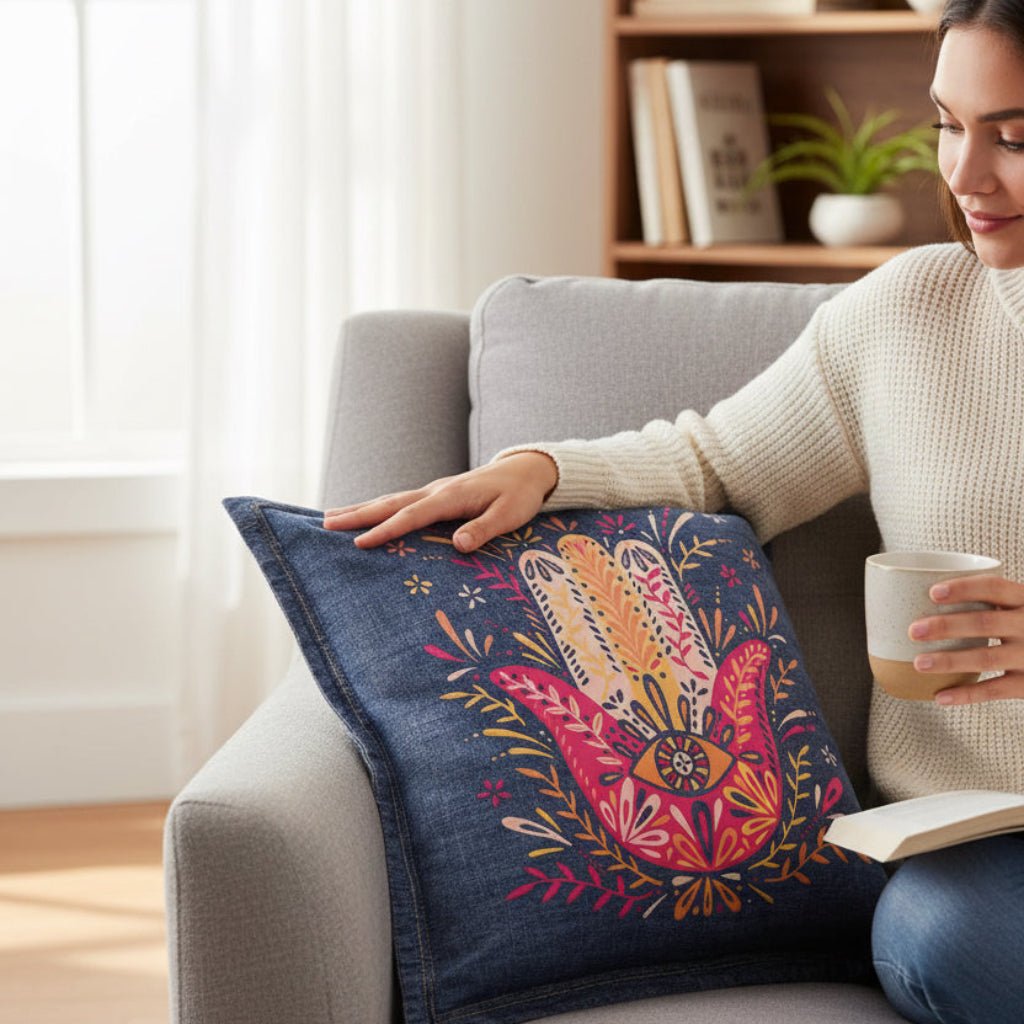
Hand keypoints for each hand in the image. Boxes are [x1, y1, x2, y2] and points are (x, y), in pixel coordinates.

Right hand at [321, 451, 557, 551]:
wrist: (527, 469)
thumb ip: (484, 529)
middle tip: (325, 524)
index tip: (359, 542)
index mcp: (450, 496)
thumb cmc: (520, 495)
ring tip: (330, 518)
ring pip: (390, 500)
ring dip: (361, 509)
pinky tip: (364, 515)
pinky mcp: (436, 495)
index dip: (385, 530)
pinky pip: (400, 502)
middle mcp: (436, 490)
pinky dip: (377, 508)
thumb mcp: (510, 515)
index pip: (411, 515)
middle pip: (390, 503)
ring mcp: (434, 491)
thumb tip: (458, 544)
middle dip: (357, 514)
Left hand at [909, 575, 1023, 704]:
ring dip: (950, 661)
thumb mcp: (1016, 609)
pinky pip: (995, 689)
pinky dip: (966, 694)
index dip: (964, 588)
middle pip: (985, 622)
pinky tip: (940, 696)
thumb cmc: (1023, 627)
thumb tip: (920, 595)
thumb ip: (987, 602)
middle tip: (913, 631)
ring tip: (918, 663)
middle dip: (947, 626)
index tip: (932, 592)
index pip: (994, 587)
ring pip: (987, 658)